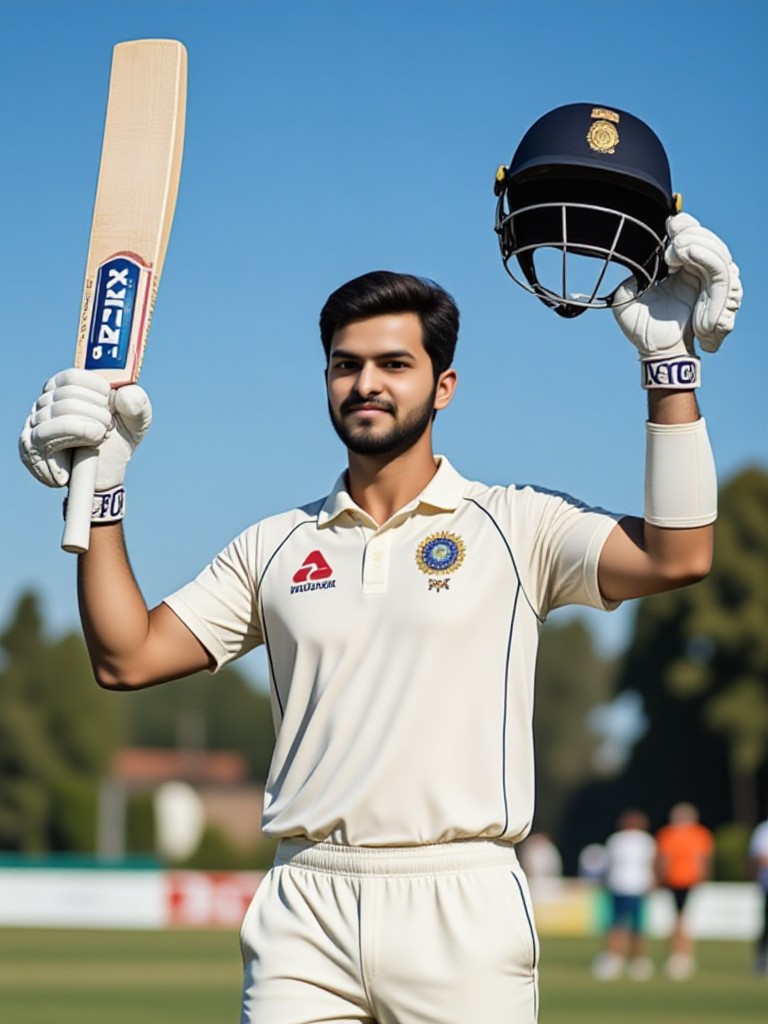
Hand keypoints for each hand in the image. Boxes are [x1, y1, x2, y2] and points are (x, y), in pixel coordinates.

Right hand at [19, 368, 151, 489]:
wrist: (105, 474)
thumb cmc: (117, 440)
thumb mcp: (137, 420)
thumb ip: (137, 402)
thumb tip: (122, 394)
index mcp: (66, 387)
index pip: (73, 376)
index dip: (97, 391)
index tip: (110, 406)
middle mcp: (45, 401)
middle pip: (68, 396)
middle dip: (97, 414)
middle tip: (107, 429)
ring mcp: (34, 423)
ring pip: (59, 413)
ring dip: (89, 428)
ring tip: (99, 439)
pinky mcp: (30, 446)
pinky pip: (45, 434)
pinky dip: (73, 438)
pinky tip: (86, 448)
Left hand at [612, 213, 741, 362]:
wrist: (653, 349)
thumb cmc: (641, 328)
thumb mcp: (624, 296)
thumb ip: (629, 274)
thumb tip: (632, 255)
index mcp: (678, 270)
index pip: (691, 238)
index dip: (685, 226)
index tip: (670, 222)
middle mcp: (696, 274)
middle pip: (708, 239)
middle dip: (693, 230)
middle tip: (673, 231)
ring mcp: (707, 283)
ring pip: (718, 251)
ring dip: (699, 241)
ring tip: (677, 246)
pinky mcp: (714, 295)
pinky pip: (719, 271)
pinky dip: (707, 258)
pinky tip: (686, 253)